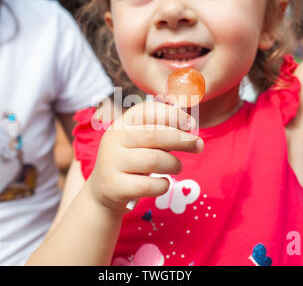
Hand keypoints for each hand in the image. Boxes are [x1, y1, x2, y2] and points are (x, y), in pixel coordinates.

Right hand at [87, 101, 203, 214]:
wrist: (105, 192)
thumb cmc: (132, 162)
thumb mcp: (140, 142)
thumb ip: (160, 130)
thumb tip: (189, 123)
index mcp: (121, 123)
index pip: (147, 111)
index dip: (173, 115)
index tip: (191, 124)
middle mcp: (113, 139)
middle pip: (155, 135)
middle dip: (183, 140)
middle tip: (198, 146)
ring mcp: (111, 163)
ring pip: (154, 160)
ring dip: (174, 164)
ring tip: (177, 167)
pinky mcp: (115, 186)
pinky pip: (149, 185)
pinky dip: (163, 185)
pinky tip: (163, 183)